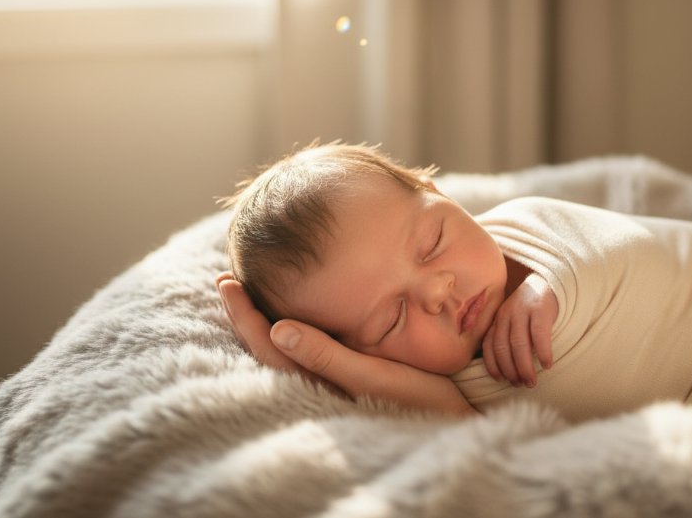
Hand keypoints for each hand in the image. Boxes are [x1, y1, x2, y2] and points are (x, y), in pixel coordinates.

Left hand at [216, 272, 475, 416]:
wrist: (464, 414)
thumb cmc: (422, 399)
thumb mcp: (373, 378)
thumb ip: (326, 356)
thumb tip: (278, 329)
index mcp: (322, 383)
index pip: (268, 348)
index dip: (245, 316)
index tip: (227, 281)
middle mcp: (325, 380)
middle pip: (271, 343)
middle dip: (247, 310)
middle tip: (227, 276)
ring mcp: (340, 373)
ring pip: (289, 341)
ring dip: (267, 310)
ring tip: (252, 279)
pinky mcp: (360, 363)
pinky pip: (315, 338)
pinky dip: (298, 314)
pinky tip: (300, 294)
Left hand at [482, 273, 557, 387]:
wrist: (549, 281)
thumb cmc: (531, 308)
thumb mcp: (513, 319)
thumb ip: (506, 336)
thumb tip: (505, 368)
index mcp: (498, 319)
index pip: (489, 345)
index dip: (492, 365)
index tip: (500, 380)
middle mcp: (507, 314)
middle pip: (503, 348)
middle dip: (510, 370)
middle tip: (519, 385)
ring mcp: (523, 311)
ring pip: (519, 344)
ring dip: (524, 367)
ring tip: (531, 381)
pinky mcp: (541, 310)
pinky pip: (539, 335)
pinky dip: (542, 352)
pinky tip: (547, 364)